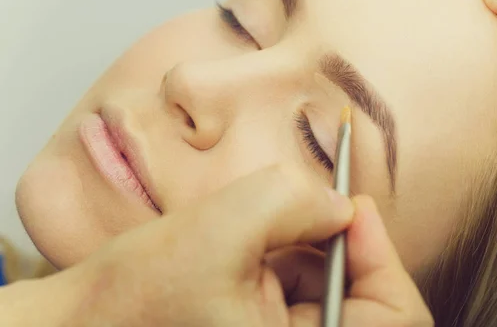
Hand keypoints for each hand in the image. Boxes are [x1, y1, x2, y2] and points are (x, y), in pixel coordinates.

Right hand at [65, 165, 432, 326]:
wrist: (85, 323)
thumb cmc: (139, 295)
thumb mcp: (223, 228)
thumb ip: (294, 200)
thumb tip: (342, 205)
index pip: (394, 318)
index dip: (383, 257)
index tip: (352, 207)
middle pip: (368, 304)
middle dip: (341, 248)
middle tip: (312, 209)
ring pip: (334, 292)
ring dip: (309, 252)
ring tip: (257, 238)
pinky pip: (304, 293)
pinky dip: (291, 259)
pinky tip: (253, 250)